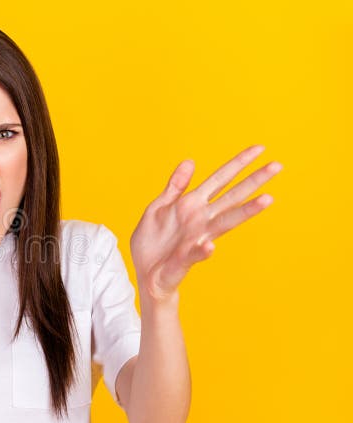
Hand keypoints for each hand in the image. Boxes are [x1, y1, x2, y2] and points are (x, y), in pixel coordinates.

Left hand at [130, 145, 282, 301]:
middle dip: (253, 181)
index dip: (238, 164)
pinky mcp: (184, 259)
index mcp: (193, 205)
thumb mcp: (159, 207)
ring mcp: (196, 239)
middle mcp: (201, 220)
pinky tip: (210, 245)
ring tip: (267, 199)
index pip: (220, 180)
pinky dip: (203, 250)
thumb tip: (190, 161)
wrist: (146, 273)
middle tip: (277, 165)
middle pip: (232, 197)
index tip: (260, 149)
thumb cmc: (153, 241)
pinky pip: (195, 253)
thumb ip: (176, 186)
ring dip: (246, 211)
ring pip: (225, 223)